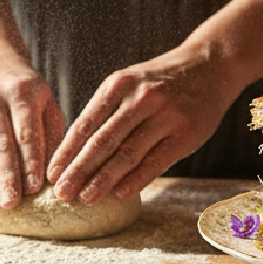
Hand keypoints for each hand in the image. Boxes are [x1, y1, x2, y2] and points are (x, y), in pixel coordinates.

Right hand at [0, 49, 64, 207]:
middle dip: (6, 175)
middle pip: (0, 142)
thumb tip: (52, 174)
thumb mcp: (44, 101)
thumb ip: (50, 134)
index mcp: (22, 93)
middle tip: (12, 202)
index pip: (26, 132)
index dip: (30, 161)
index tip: (34, 187)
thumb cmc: (23, 90)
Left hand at [46, 43, 244, 203]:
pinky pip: (155, 162)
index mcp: (118, 85)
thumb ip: (106, 111)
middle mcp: (140, 98)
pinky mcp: (185, 134)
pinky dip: (135, 180)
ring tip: (84, 198)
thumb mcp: (129, 82)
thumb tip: (75, 151)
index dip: (66, 152)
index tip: (51, 174)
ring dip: (102, 180)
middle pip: (102, 142)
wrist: (210, 65)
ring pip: (127, 154)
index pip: (85, 124)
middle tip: (61, 192)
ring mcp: (165, 116)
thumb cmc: (161, 81)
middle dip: (78, 170)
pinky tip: (118, 194)